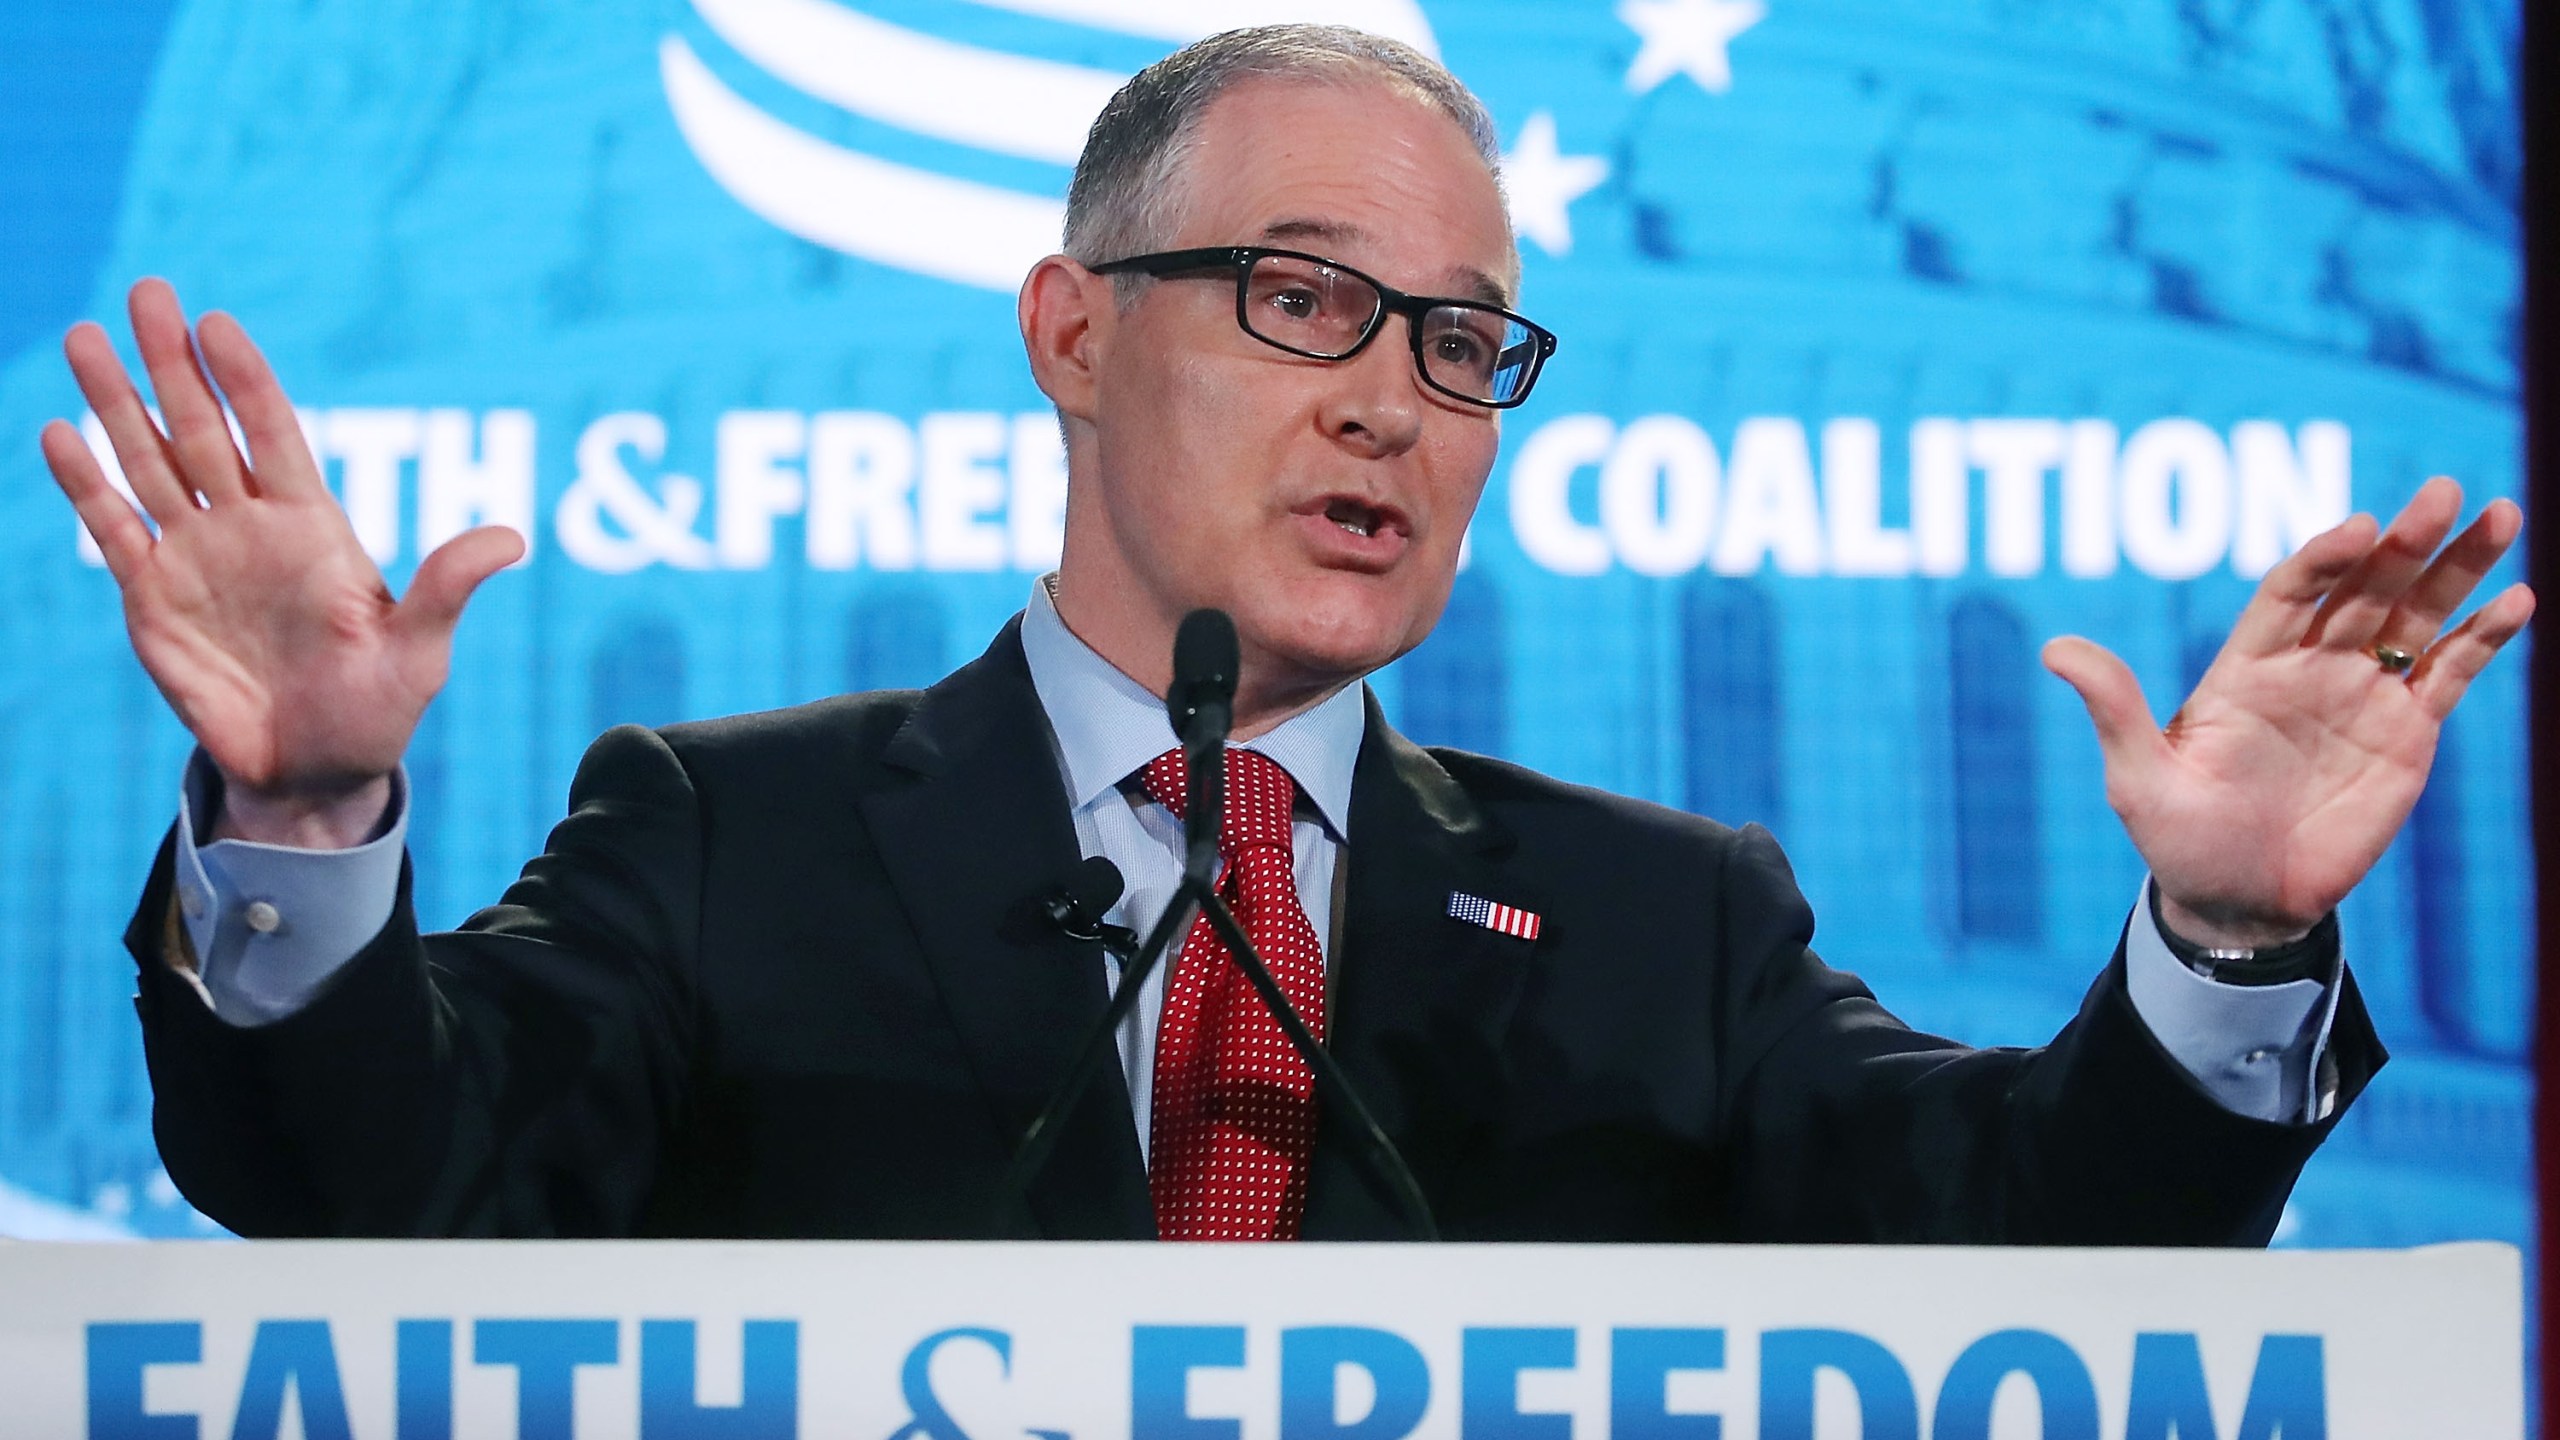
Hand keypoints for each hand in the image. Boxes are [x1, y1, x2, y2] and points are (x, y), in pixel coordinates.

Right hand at [37, 279, 522, 847]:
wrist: (316, 771)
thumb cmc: (377, 710)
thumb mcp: (419, 651)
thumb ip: (447, 588)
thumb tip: (512, 539)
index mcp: (312, 526)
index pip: (272, 431)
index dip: (245, 378)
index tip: (216, 320)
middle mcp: (248, 527)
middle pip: (202, 429)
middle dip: (173, 363)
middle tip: (145, 291)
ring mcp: (196, 557)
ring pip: (149, 463)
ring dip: (116, 402)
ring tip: (84, 336)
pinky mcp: (152, 598)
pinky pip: (115, 529)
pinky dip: (86, 483)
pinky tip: (58, 432)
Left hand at [2044, 477, 2533, 948]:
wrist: (2240, 904)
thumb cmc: (2180, 840)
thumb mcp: (2139, 778)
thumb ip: (2114, 709)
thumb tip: (2053, 647)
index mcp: (2247, 666)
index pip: (2291, 591)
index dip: (2324, 557)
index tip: (2360, 528)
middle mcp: (2310, 667)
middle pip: (2364, 588)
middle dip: (2405, 542)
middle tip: (2444, 493)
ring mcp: (2363, 696)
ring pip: (2417, 617)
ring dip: (2457, 569)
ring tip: (2498, 515)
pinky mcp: (2407, 735)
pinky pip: (2450, 676)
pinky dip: (2484, 639)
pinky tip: (2519, 601)